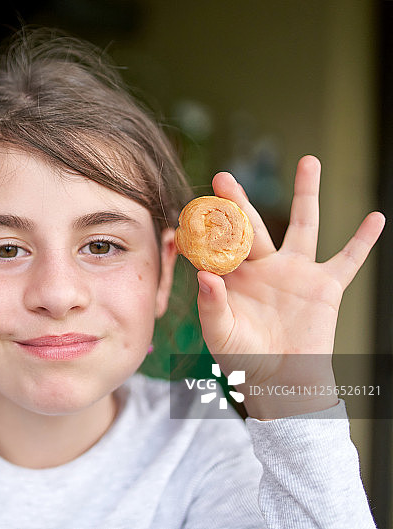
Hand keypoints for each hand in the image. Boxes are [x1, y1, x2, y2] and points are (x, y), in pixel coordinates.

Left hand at [195, 155, 384, 418]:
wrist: (279, 381)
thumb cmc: (242, 358)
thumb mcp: (220, 333)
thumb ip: (212, 305)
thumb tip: (206, 276)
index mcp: (233, 276)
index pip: (218, 246)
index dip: (205, 230)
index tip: (191, 212)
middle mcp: (263, 266)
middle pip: (251, 225)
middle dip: (237, 201)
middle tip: (222, 176)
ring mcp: (296, 272)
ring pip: (303, 225)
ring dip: (307, 194)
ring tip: (309, 160)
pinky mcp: (325, 286)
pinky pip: (349, 260)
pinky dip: (363, 240)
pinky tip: (376, 217)